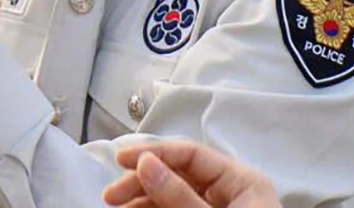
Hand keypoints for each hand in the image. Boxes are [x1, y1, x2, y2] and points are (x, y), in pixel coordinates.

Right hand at [102, 139, 280, 207]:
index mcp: (242, 183)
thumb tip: (144, 162)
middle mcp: (231, 195)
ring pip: (172, 197)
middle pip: (178, 174)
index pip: (191, 154)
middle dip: (142, 181)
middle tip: (111, 196)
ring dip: (143, 201)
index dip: (154, 152)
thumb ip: (178, 197)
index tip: (120, 159)